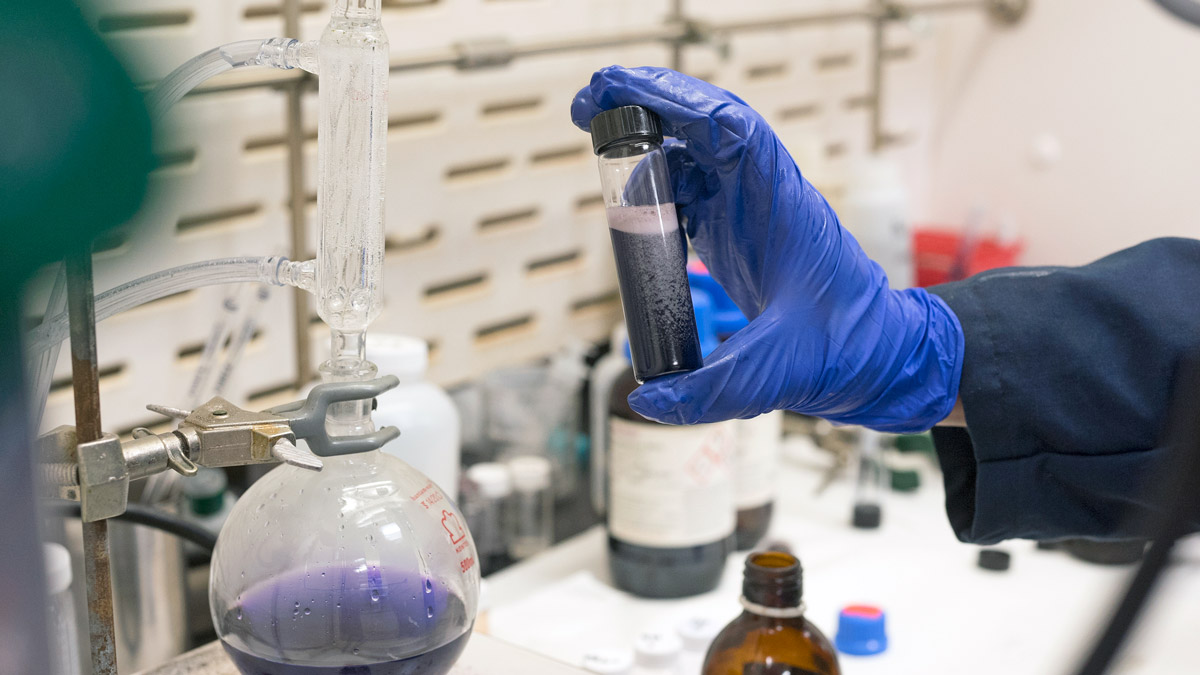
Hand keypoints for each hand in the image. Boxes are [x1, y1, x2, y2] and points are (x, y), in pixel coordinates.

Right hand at [571, 66, 962, 432]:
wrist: (879, 361)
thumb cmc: (848, 353)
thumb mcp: (779, 373)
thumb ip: (713, 389)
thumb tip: (648, 400)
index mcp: (784, 208)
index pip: (732, 131)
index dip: (676, 102)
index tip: (622, 89)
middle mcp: (767, 197)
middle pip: (707, 126)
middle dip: (649, 103)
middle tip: (590, 100)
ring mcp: (752, 211)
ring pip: (698, 153)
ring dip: (650, 141)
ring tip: (599, 145)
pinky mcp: (739, 233)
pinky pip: (695, 188)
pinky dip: (659, 182)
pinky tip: (630, 199)